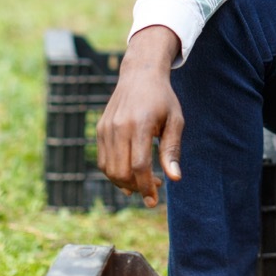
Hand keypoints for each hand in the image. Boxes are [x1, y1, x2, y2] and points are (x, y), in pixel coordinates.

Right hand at [95, 25, 183, 207]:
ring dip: (125, 183)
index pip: (139, 165)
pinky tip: (129, 175)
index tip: (154, 200)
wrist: (139, 75)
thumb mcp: (176, 120)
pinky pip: (103, 160)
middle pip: (121, 171)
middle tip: (154, 189)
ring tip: (143, 182)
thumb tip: (175, 178)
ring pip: (109, 169)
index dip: (146, 186)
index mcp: (140, 124)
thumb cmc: (163, 99)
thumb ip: (172, 149)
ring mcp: (106, 128)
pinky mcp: (100, 129)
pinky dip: (114, 173)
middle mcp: (119, 127)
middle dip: (137, 187)